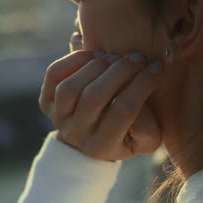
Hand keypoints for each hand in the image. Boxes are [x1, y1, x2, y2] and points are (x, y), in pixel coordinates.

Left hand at [39, 50, 162, 161]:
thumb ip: (148, 123)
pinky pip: (54, 75)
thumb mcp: (147, 137)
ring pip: (70, 88)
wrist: (93, 136)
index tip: (157, 66)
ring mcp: (57, 118)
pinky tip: (95, 54)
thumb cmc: (128, 133)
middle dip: (119, 71)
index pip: (123, 112)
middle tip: (138, 56)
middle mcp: (75, 135)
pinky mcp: (45, 101)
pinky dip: (74, 60)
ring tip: (115, 56)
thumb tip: (141, 89)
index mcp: (103, 147)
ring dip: (96, 66)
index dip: (142, 85)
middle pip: (94, 98)